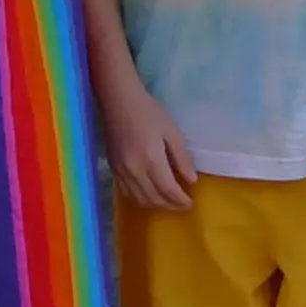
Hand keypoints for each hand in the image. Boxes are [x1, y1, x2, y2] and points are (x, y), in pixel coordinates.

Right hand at [97, 71, 196, 211]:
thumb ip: (182, 157)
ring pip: (140, 199)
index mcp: (151, 159)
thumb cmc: (149, 112)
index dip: (181, 201)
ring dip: (156, 205)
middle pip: (154, 198)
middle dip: (171, 205)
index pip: (168, 190)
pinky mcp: (113, 169)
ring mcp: (121, 171)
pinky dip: (141, 199)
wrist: (118, 101)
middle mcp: (134, 169)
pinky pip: (127, 193)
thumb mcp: (172, 131)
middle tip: (183, 205)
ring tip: (168, 202)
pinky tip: (150, 194)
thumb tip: (191, 180)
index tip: (191, 203)